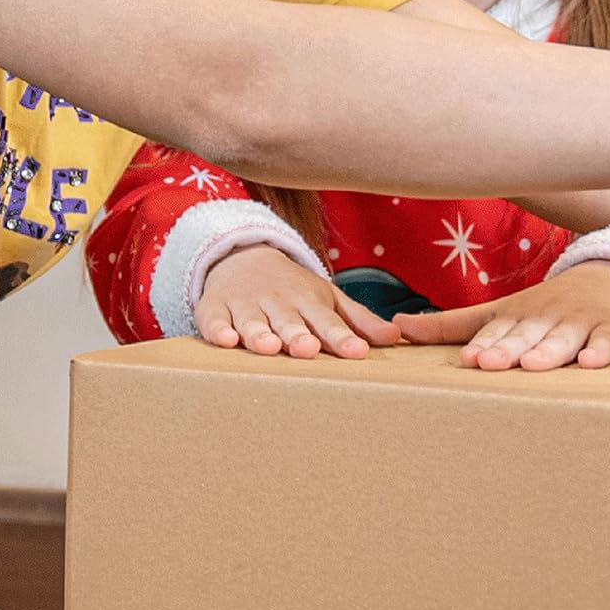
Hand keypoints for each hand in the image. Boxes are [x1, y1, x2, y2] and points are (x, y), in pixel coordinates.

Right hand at [196, 245, 398, 358]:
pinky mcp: (215, 308)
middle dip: (297, 335)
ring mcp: (245, 305)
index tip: (357, 353)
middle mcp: (278, 303)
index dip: (342, 338)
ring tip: (268, 347)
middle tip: (307, 348)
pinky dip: (218, 329)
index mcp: (309, 302)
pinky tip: (225, 340)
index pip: (328, 321)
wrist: (242, 257)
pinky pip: (214, 320)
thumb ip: (357, 321)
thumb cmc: (292, 290)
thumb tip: (395, 338)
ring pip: (252, 321)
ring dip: (259, 333)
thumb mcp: (326, 298)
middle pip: (289, 321)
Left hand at [398, 261, 609, 371]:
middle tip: (490, 364)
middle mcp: (545, 316)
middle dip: (508, 348)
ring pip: (562, 338)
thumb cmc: (543, 306)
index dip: (484, 344)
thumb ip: (449, 324)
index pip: (497, 331)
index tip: (469, 359)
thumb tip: (396, 326)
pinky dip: (600, 350)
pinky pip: (607, 340)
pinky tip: (591, 362)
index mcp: (516, 315)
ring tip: (532, 364)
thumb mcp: (498, 311)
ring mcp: (579, 322)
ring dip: (548, 350)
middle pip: (525, 334)